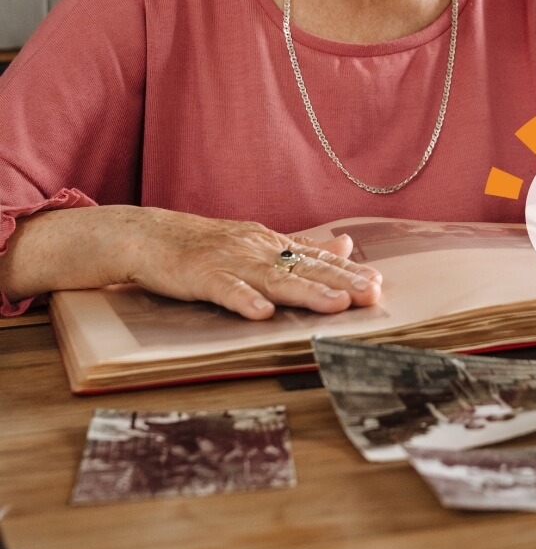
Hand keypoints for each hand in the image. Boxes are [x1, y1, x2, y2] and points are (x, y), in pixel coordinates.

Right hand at [117, 208, 382, 319]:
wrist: (145, 236)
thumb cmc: (204, 245)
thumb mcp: (258, 244)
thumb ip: (302, 247)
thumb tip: (346, 244)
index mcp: (272, 245)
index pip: (317, 259)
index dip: (348, 272)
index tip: (378, 284)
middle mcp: (257, 250)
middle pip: (304, 267)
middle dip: (340, 281)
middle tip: (371, 293)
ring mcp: (229, 261)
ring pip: (273, 278)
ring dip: (306, 291)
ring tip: (336, 303)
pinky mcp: (200, 275)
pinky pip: (224, 289)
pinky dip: (243, 300)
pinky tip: (263, 313)